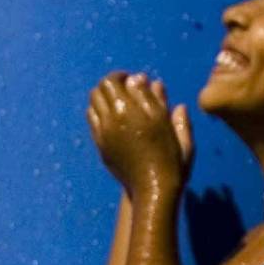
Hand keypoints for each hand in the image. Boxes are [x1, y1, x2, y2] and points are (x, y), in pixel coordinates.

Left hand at [87, 71, 193, 193]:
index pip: (112, 80)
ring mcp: (103, 134)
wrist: (153, 189)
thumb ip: (158, 99)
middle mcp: (112, 119)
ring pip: (92, 104)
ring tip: (119, 104)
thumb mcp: (171, 125)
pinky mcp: (100, 146)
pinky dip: (99, 113)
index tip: (133, 80)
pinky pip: (92, 121)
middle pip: (98, 90)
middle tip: (125, 90)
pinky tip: (114, 119)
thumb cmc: (170, 157)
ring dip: (103, 99)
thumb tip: (148, 81)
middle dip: (111, 85)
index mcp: (130, 110)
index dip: (121, 76)